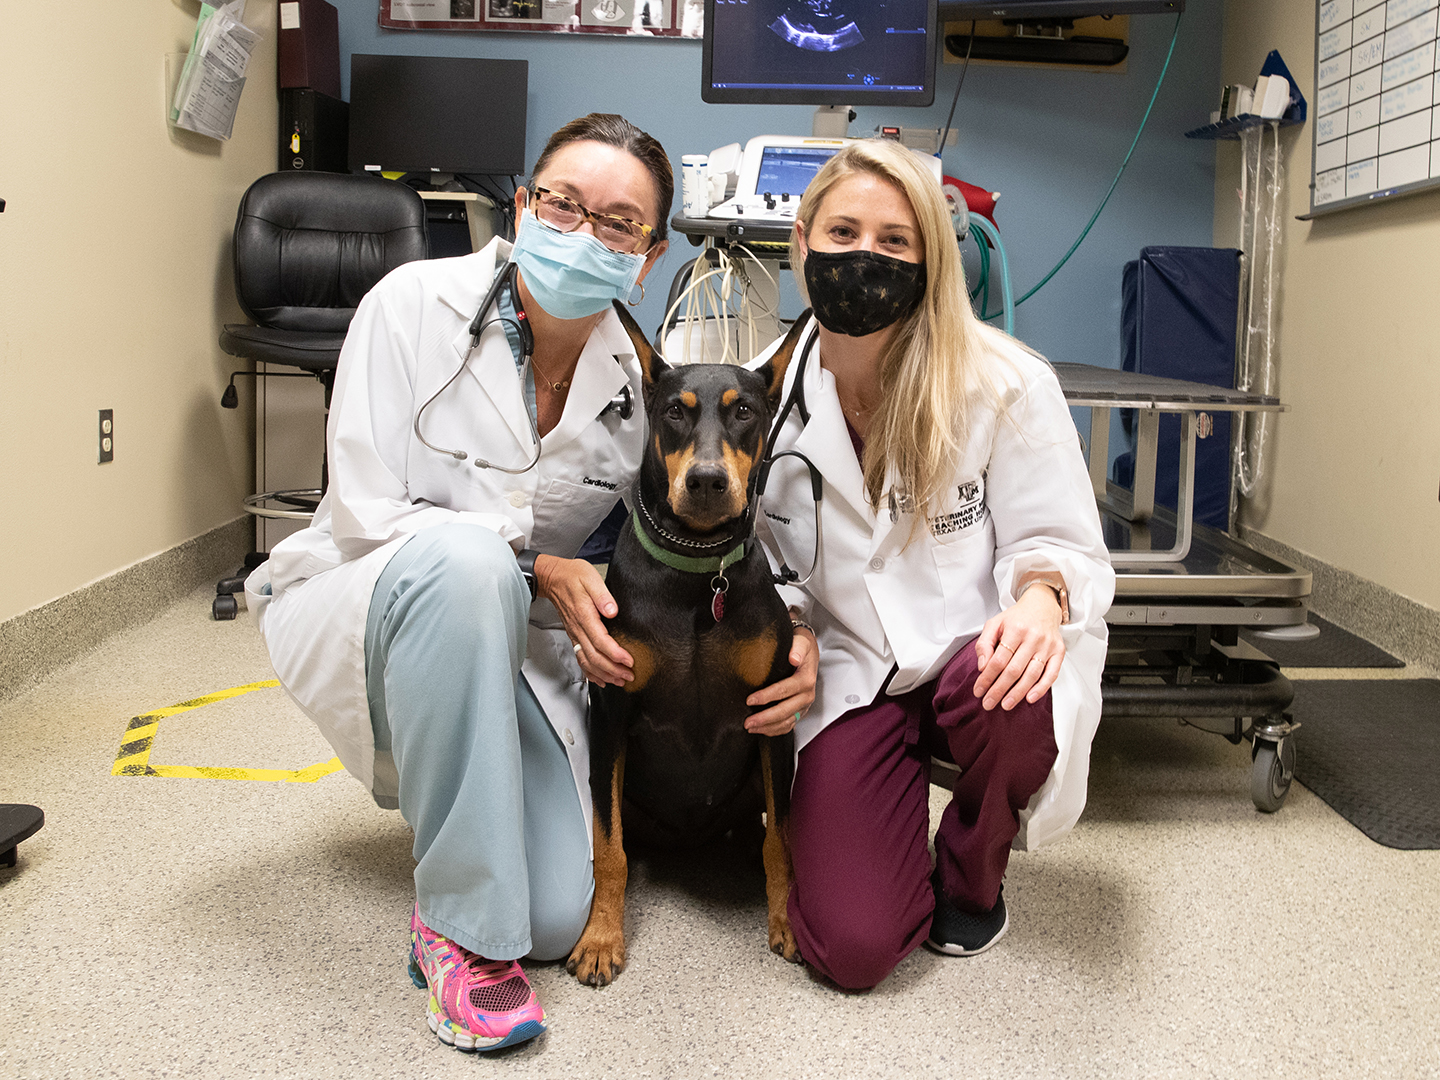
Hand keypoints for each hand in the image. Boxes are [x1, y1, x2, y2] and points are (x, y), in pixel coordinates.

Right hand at [534, 554, 633, 686]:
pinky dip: (590, 673)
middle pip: (594, 657)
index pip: (601, 641)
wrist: (553, 578)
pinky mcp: (574, 636)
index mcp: (584, 615)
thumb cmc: (572, 576)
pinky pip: (580, 659)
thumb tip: (613, 610)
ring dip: (604, 674)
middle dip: (613, 670)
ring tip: (619, 680)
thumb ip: (603, 595)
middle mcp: (578, 629)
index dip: (615, 654)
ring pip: (587, 661)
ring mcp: (575, 634)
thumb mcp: (590, 578)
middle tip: (629, 675)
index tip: (629, 660)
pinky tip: (601, 678)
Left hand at [744, 624, 817, 735]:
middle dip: (765, 718)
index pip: (784, 690)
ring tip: (750, 728)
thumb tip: (793, 658)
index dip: (766, 697)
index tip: (750, 700)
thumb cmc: (802, 647)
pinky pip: (789, 725)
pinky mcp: (801, 711)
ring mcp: (804, 705)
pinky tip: (762, 730)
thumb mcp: (801, 641)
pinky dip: (776, 730)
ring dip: (768, 727)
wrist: (810, 652)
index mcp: (806, 680)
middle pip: (785, 711)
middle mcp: (807, 695)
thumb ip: (797, 648)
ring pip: (787, 722)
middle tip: (747, 722)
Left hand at [973, 584, 1065, 710]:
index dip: (987, 678)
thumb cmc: (1016, 619)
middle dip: (999, 689)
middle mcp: (1033, 638)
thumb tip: (982, 667)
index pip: (998, 659)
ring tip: (1006, 705)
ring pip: (1032, 674)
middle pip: (1014, 670)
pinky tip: (1030, 698)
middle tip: (988, 704)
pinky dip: (1041, 688)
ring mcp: (1048, 646)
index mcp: (1015, 629)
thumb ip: (984, 644)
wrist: (1043, 606)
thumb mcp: (994, 624)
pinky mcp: (1059, 652)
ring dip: (1018, 693)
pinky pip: (1052, 674)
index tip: (978, 691)